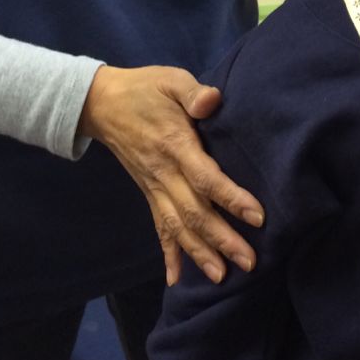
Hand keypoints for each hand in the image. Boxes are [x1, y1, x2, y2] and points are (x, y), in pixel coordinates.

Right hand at [78, 65, 264, 286]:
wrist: (102, 103)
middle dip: (222, 239)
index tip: (257, 216)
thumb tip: (212, 100)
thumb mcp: (170, 80)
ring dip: (200, 253)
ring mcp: (154, 187)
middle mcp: (164, 174)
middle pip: (195, 212)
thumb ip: (193, 92)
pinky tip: (175, 279)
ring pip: (178, 227)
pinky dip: (168, 254)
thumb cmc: (145, 89)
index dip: (231, 198)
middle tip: (250, 262)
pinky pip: (158, 227)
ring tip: (222, 277)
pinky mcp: (148, 193)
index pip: (206, 178)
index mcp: (175, 145)